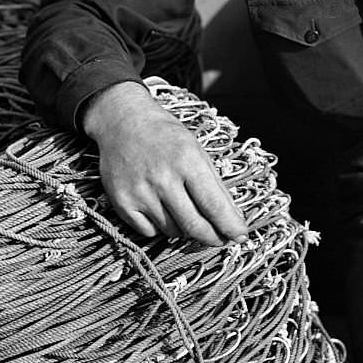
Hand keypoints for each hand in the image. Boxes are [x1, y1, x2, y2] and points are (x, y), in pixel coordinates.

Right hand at [82, 81, 248, 243]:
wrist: (121, 122)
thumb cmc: (164, 135)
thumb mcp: (196, 149)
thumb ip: (213, 184)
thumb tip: (230, 218)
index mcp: (186, 160)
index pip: (213, 204)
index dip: (230, 226)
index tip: (241, 236)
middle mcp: (162, 178)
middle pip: (194, 225)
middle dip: (212, 238)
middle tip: (221, 239)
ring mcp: (140, 192)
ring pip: (173, 231)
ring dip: (184, 229)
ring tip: (183, 208)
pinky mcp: (122, 203)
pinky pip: (150, 232)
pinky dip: (160, 226)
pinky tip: (161, 208)